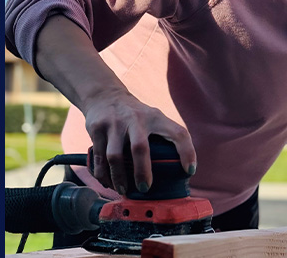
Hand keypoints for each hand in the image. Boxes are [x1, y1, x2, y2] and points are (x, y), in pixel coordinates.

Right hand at [81, 92, 195, 195]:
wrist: (104, 95)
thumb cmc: (135, 115)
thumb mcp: (152, 117)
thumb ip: (162, 137)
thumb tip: (175, 171)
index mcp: (156, 117)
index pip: (178, 133)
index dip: (187, 152)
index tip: (189, 170)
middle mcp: (136, 119)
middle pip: (139, 148)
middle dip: (142, 172)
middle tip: (145, 188)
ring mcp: (114, 124)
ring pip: (115, 156)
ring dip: (119, 178)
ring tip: (123, 191)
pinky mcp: (97, 129)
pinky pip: (99, 158)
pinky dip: (103, 175)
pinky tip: (108, 183)